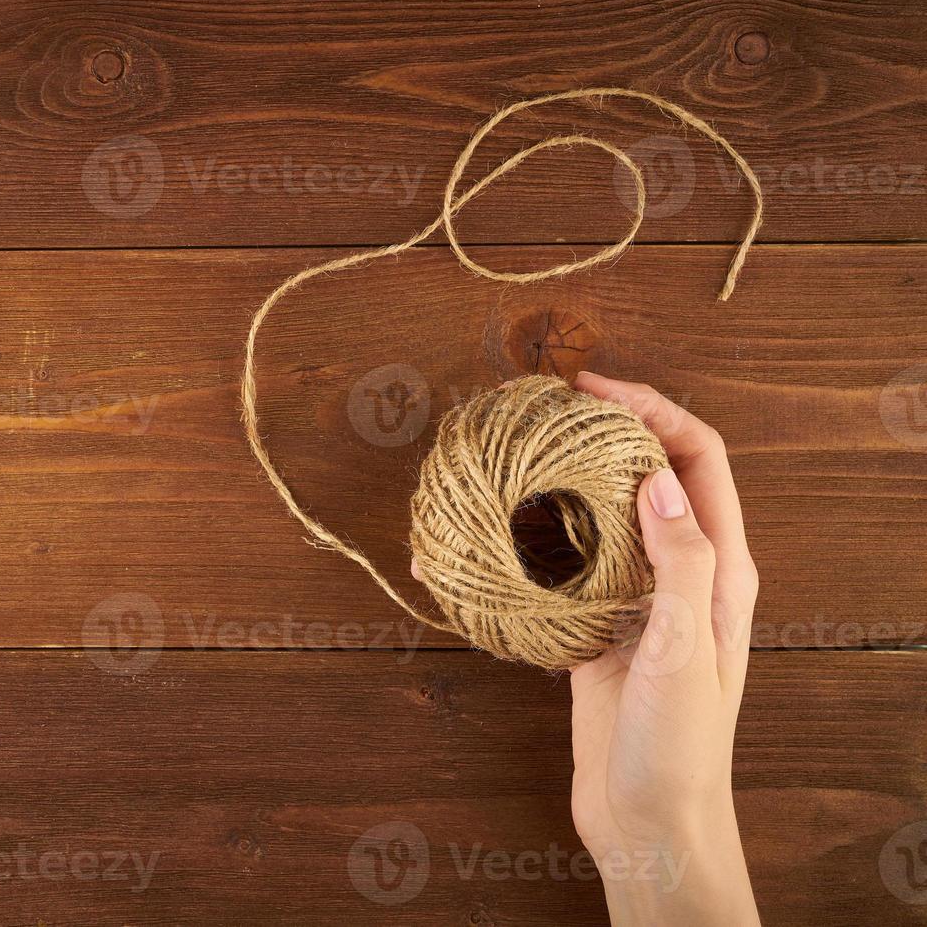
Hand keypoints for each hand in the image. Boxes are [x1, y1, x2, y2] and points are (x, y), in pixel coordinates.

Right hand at [568, 371, 760, 925]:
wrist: (648, 822)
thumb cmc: (679, 747)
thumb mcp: (683, 650)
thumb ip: (679, 561)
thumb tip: (656, 477)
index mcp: (719, 569)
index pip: (698, 459)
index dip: (653, 410)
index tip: (592, 388)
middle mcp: (681, 573)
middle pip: (647, 475)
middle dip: (602, 433)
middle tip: (543, 412)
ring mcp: (636, 599)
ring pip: (602, 516)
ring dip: (562, 483)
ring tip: (513, 459)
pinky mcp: (596, 628)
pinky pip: (565, 567)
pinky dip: (533, 542)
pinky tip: (492, 537)